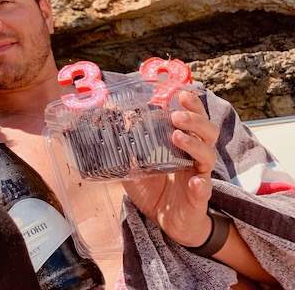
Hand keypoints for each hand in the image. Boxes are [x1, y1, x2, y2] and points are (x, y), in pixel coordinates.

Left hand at [122, 90, 219, 246]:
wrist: (167, 222)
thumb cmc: (155, 189)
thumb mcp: (135, 166)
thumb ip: (126, 149)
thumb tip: (109, 127)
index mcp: (183, 145)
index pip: (194, 120)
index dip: (192, 106)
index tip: (181, 93)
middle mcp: (195, 158)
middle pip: (207, 133)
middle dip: (194, 120)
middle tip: (175, 115)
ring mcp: (199, 176)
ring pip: (208, 156)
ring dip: (194, 144)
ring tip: (177, 136)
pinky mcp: (199, 199)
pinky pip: (204, 190)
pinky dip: (201, 185)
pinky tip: (196, 181)